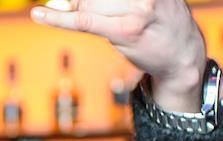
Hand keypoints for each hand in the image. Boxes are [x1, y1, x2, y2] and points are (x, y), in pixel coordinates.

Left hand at [31, 0, 205, 111]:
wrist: (183, 54)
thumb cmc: (160, 22)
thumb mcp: (143, 0)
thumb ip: (109, 0)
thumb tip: (67, 0)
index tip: (70, 0)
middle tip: (80, 9)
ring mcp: (136, 11)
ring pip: (87, 3)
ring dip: (71, 7)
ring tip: (74, 13)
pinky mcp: (125, 31)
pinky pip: (84, 21)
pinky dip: (58, 18)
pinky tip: (39, 14)